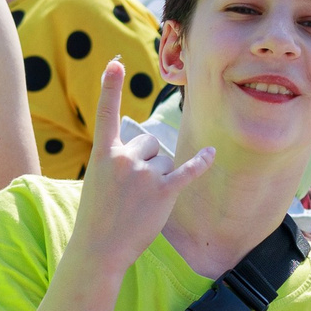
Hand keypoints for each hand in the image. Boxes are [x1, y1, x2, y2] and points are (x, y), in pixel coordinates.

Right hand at [70, 60, 212, 270]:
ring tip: (142, 201)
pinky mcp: (163, 192)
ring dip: (161, 178)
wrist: (98, 248)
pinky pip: (187, 172)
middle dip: (147, 162)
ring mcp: (144, 176)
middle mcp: (124, 159)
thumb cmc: (98, 216)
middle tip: (132, 190)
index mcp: (103, 154)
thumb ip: (118, 160)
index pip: (107, 114)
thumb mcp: (99, 181)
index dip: (111, 86)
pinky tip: (212, 153)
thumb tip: (150, 149)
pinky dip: (201, 162)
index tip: (114, 62)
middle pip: (149, 143)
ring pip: (165, 161)